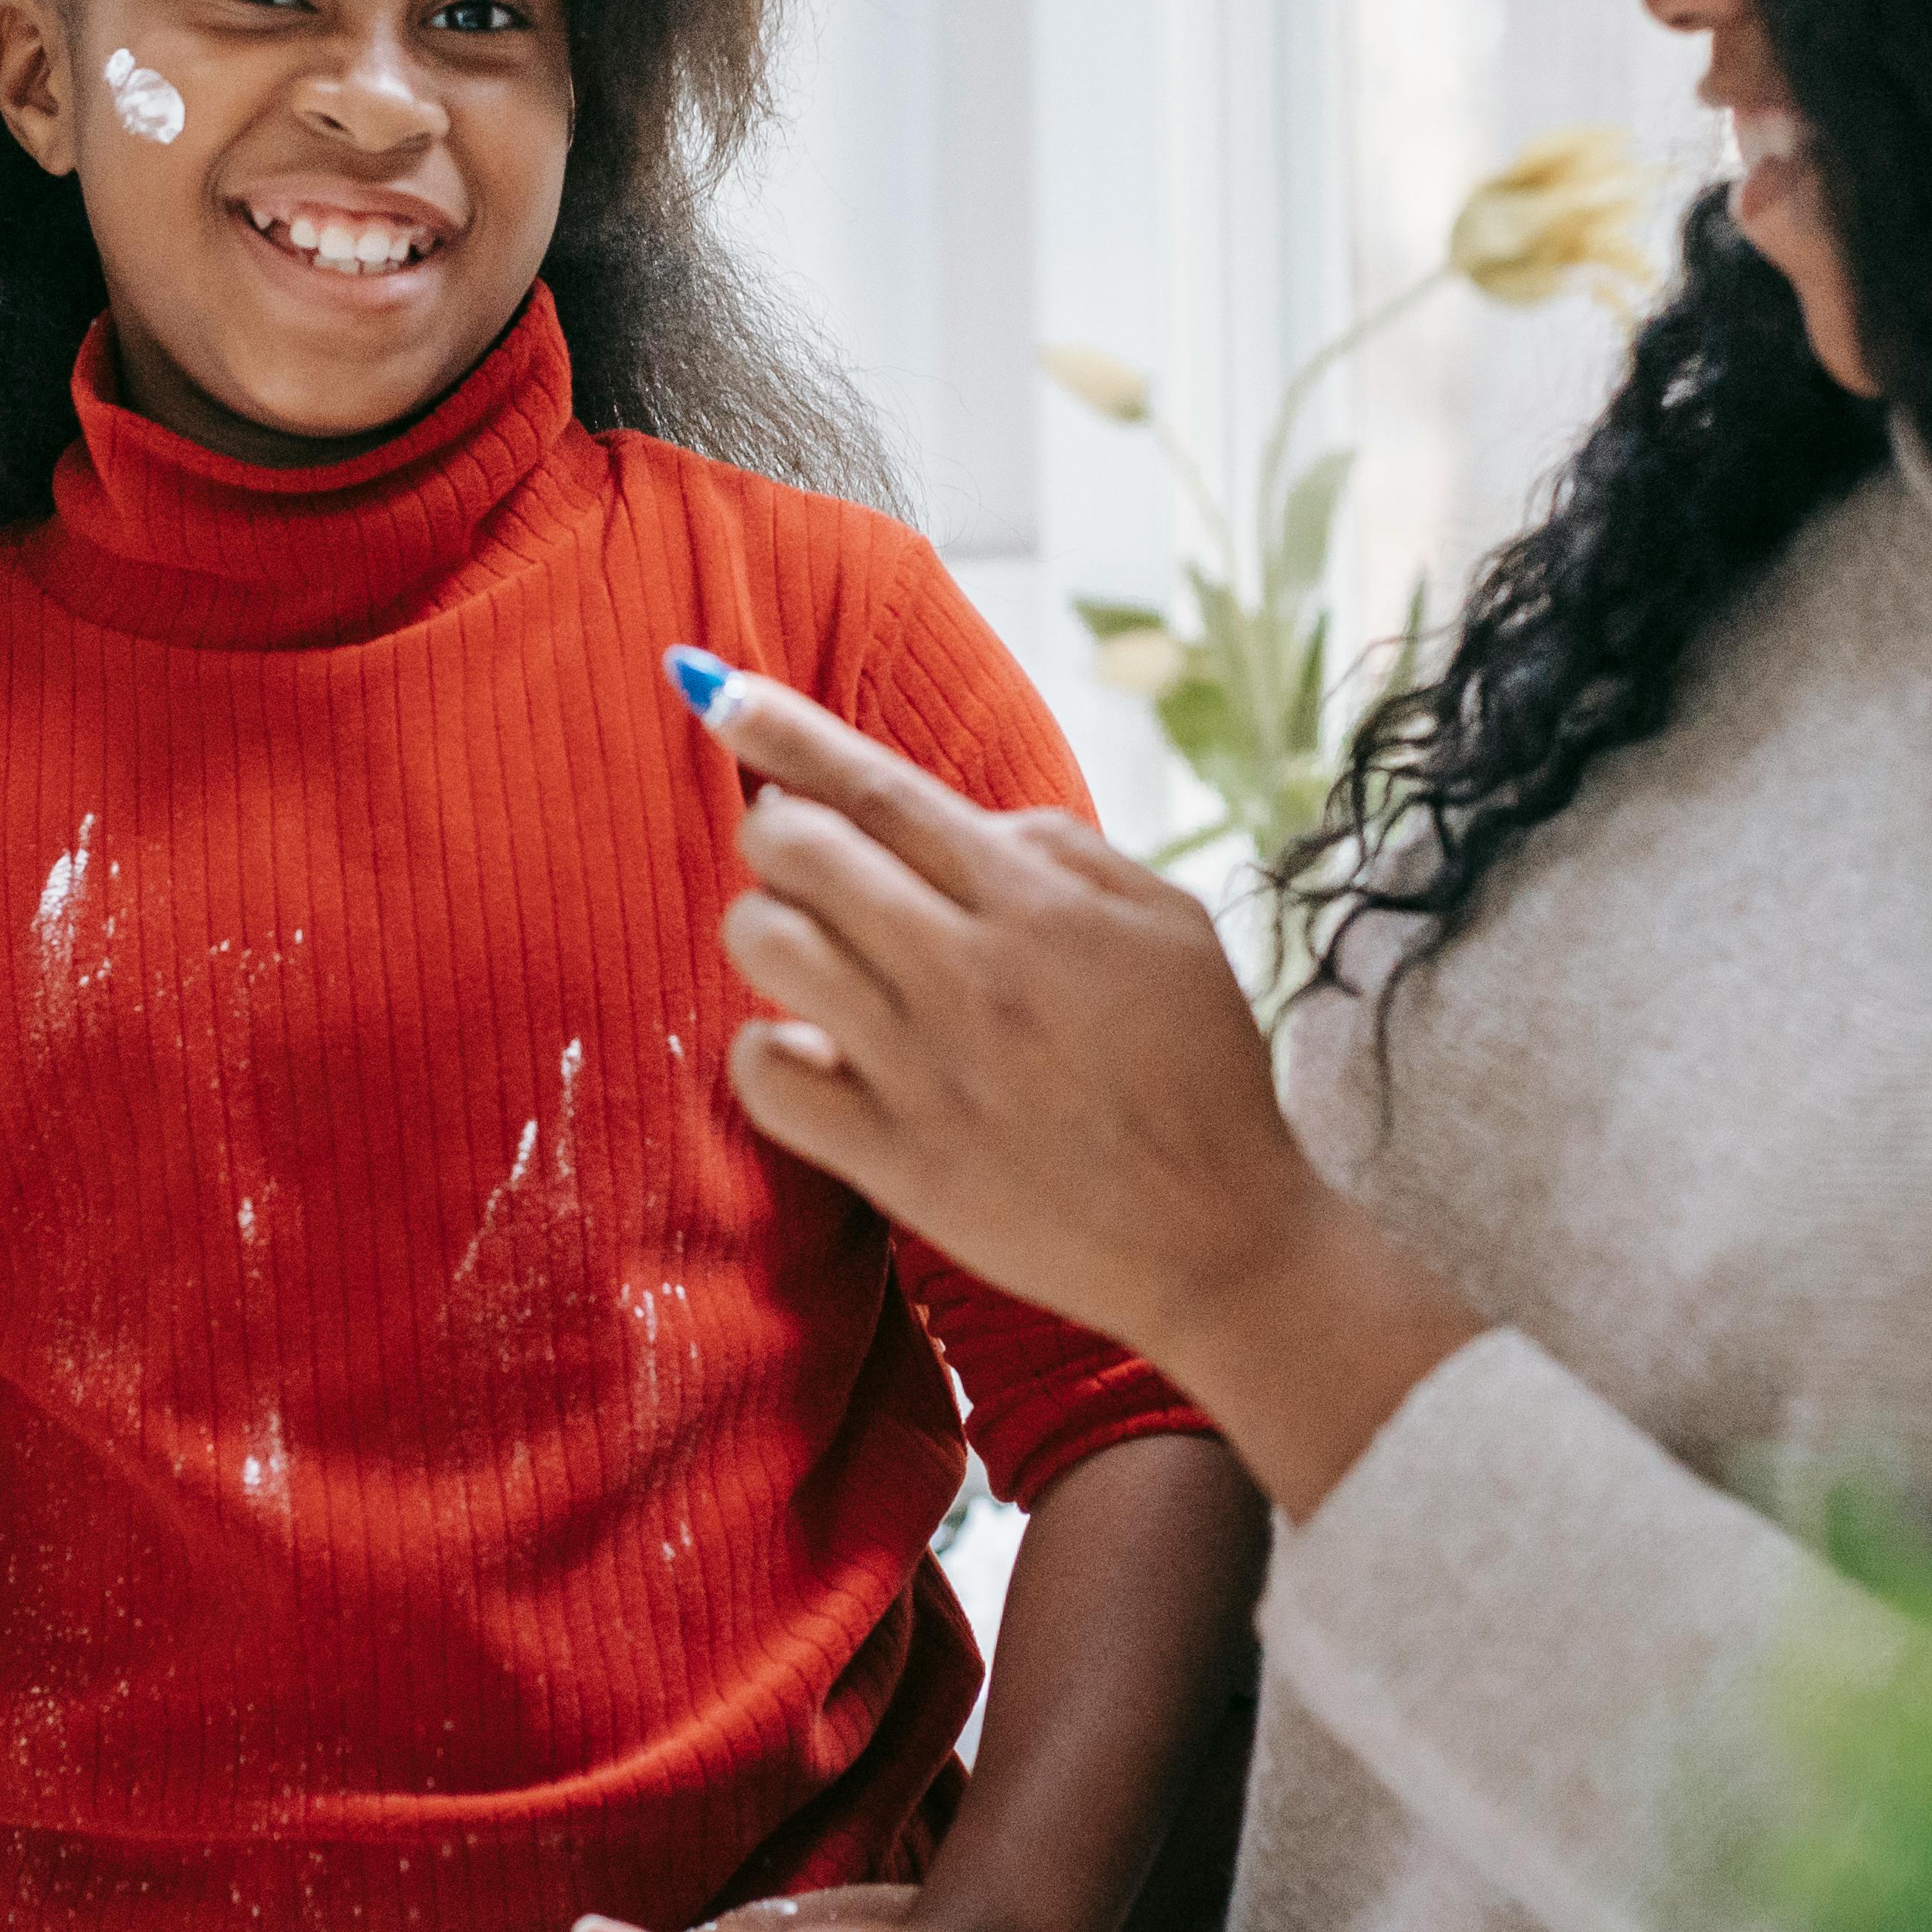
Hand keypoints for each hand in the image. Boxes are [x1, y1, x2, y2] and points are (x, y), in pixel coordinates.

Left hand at [674, 656, 1487, 1519]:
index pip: (881, 788)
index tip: (711, 690)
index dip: (784, 730)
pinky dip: (766, 1051)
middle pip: (803, 849)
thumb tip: (964, 816)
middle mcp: (969, 972)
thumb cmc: (1199, 1074)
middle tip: (802, 855)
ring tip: (807, 949)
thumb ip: (1067, 849)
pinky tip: (810, 1052)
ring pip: (769, 946)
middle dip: (778, 830)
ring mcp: (923, 1069)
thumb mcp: (1173, 925)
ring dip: (763, 926)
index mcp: (1035, 904)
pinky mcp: (894, 1161)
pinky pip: (765, 1076)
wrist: (1221, 1242)